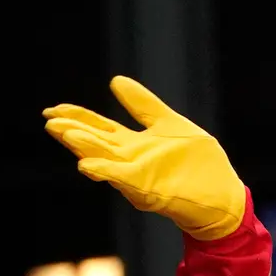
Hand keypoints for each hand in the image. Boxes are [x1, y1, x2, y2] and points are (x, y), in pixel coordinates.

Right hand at [43, 76, 247, 242]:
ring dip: (84, 148)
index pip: (98, 128)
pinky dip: (106, 172)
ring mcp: (139, 176)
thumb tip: (115, 80)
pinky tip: (87, 166)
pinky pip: (124, 181)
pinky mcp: (151, 190)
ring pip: (104, 160)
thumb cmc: (198, 164)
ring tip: (65, 133)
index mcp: (134, 145)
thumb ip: (143, 106)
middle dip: (72, 132)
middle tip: (50, 121)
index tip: (53, 109)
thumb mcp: (170, 124)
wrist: (225, 195)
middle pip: (94, 144)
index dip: (76, 118)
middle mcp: (131, 161)